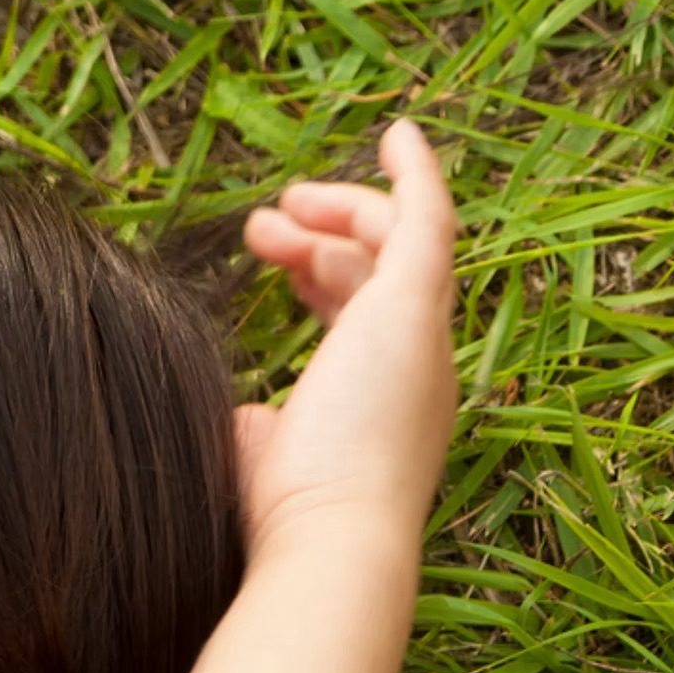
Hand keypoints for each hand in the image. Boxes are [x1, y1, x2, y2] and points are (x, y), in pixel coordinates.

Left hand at [235, 120, 460, 559]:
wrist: (329, 539)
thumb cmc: (287, 518)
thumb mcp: (264, 459)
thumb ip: (260, 430)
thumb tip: (244, 418)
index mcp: (385, 400)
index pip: (364, 317)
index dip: (324, 279)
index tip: (275, 263)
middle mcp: (417, 365)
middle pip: (382, 274)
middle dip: (323, 239)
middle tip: (261, 228)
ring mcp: (421, 335)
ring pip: (399, 243)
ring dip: (337, 213)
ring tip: (271, 211)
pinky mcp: (413, 306)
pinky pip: (429, 219)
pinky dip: (416, 174)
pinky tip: (397, 132)